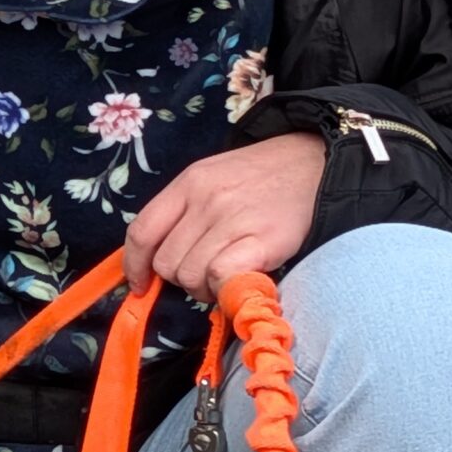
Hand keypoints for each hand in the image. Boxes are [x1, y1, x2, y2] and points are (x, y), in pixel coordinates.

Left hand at [123, 133, 325, 302]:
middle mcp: (205, 199)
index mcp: (188, 182)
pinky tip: (241, 278)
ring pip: (191, 276)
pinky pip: (221, 275)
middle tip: (208, 273)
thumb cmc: (262, 178)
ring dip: (206, 288)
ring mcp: (232, 218)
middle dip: (181, 279)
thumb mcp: (213, 179)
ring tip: (228, 274)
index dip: (135, 266)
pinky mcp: (262, 239)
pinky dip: (225, 287)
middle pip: (166, 262)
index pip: (142, 231)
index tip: (141, 285)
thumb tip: (157, 262)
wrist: (316, 163)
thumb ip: (184, 213)